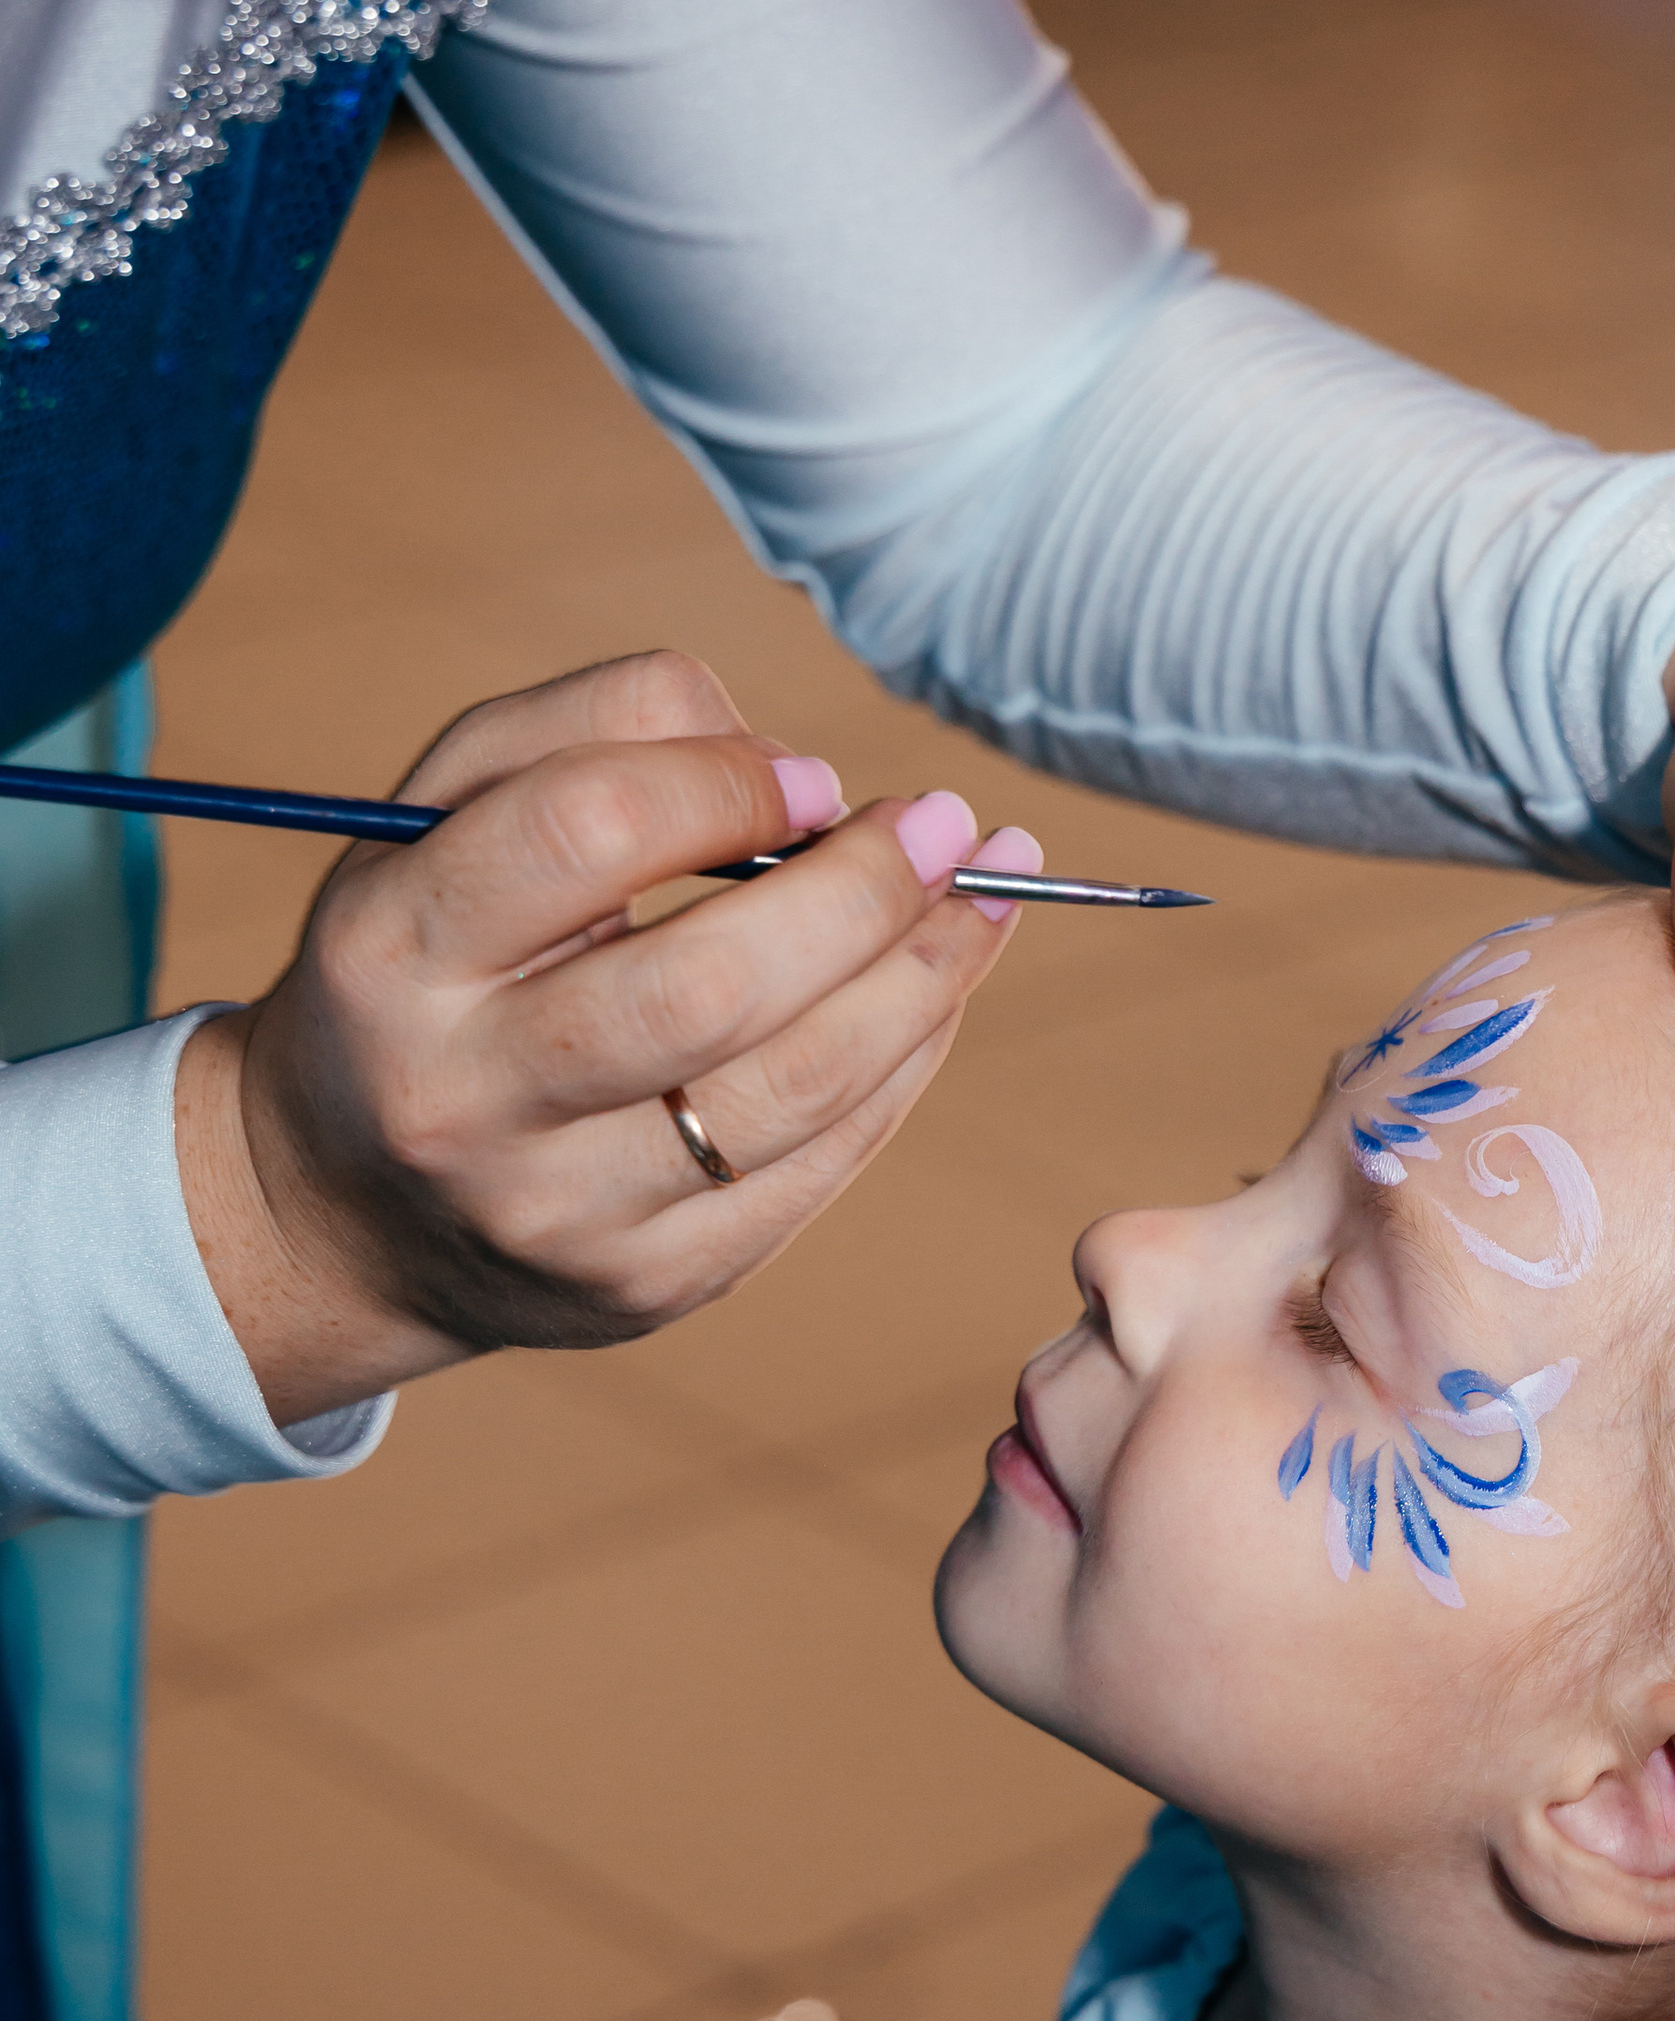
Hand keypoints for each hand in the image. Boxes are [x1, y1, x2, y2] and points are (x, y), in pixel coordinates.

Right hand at [175, 651, 1035, 1422]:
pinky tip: (933, 996)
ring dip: (920, 981)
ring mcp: (557, 1213)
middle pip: (708, 984)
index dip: (729, 783)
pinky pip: (815, 1169)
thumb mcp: (444, 817)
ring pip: (792, 1092)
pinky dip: (898, 1068)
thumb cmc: (426, 964)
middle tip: (946, 825)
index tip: (810, 776)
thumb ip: (595, 731)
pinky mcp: (643, 1289)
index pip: (585, 831)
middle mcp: (460, 1096)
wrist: (345, 1211)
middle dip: (862, 891)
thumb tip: (796, 769)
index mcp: (392, 948)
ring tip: (983, 901)